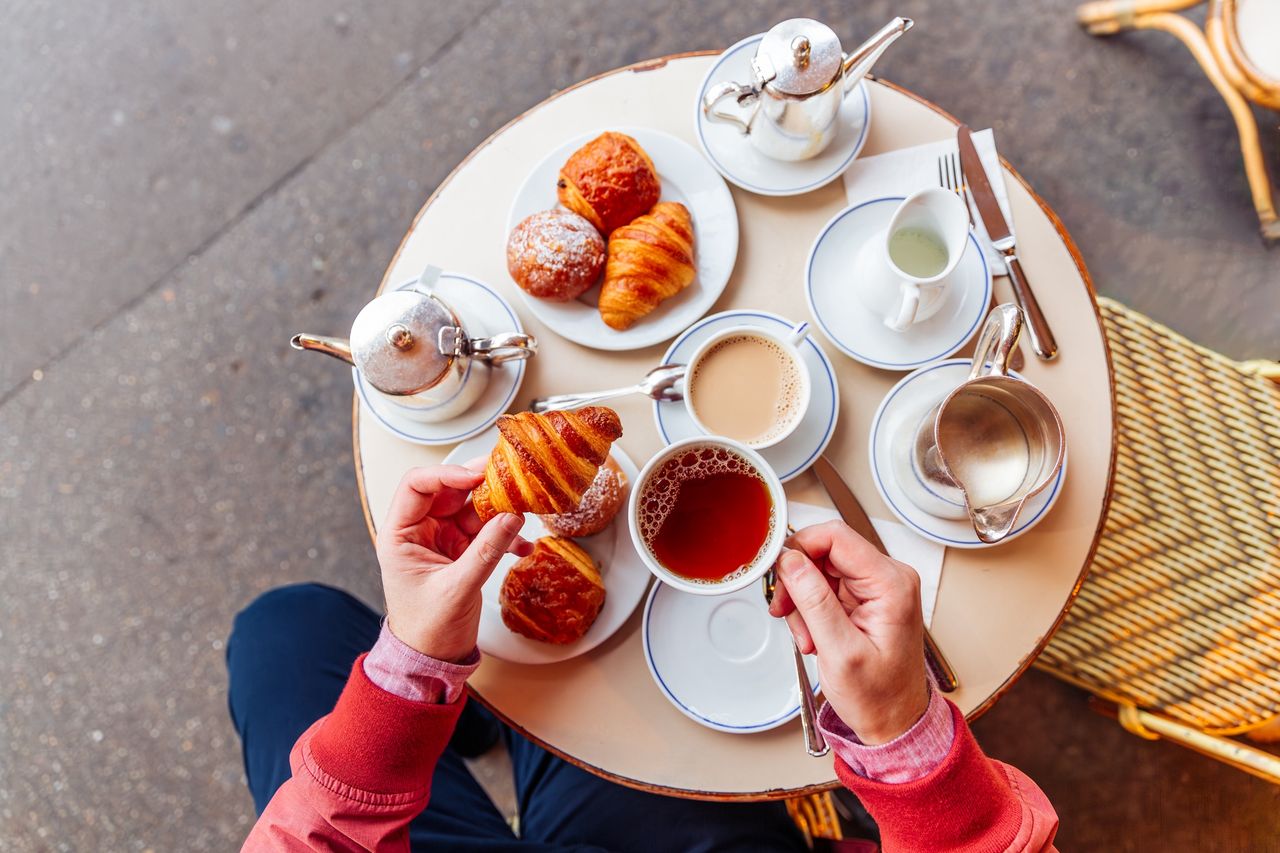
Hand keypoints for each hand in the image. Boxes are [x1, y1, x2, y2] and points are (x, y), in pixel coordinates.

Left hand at [376, 465, 531, 661]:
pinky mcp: (462, 551)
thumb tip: (512, 517)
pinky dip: (506, 535)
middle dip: (481, 486)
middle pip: (450, 492)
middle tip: (510, 480)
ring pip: (472, 509)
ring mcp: (443, 539)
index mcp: (400, 534)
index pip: (417, 485)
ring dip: (499, 510)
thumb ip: (486, 551)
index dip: (447, 474)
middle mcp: (420, 531)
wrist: (432, 659)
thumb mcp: (457, 589)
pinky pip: (486, 531)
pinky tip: (523, 545)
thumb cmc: (426, 629)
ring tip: (524, 511)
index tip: (477, 476)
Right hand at [768, 520, 928, 744]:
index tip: (778, 573)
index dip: (800, 548)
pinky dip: (810, 610)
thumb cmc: (879, 696)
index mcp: (891, 583)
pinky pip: (824, 587)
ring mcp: (875, 587)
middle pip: (824, 550)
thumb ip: (814, 601)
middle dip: (797, 581)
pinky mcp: (864, 598)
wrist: (894, 721)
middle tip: (786, 611)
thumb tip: (790, 561)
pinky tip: (814, 635)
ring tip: (807, 636)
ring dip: (802, 601)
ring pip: (819, 569)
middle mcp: (887, 577)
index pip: (836, 536)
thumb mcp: (840, 651)